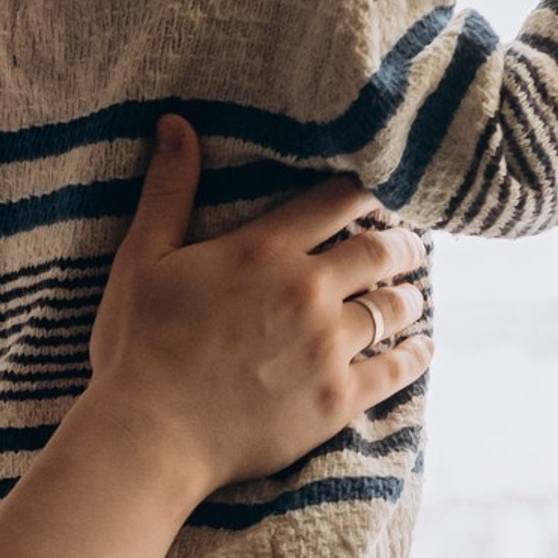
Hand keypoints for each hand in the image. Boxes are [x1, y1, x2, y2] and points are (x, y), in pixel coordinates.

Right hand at [86, 118, 431, 492]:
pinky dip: (414, 355)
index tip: (380, 194)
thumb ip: (168, 189)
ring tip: (410, 297)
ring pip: (394, 307)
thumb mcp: (142, 258)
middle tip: (407, 245)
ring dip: (408, 297)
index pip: (339, 200)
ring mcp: (327, 347)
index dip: (367, 192)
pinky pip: (396, 369)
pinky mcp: (338, 399)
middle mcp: (308, 290)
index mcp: (264, 249)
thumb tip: (176, 122)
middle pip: (381, 251)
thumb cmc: (137, 347)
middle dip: (401, 243)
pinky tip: (420, 349)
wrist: (149, 436)